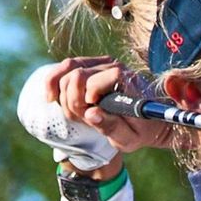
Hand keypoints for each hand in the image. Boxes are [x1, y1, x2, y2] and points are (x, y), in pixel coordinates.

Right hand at [50, 57, 178, 158]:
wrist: (148, 117)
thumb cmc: (139, 131)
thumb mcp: (129, 138)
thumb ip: (111, 126)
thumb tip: (90, 113)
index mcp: (128, 82)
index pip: (97, 80)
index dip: (89, 97)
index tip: (91, 114)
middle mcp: (115, 66)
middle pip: (77, 75)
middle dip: (73, 101)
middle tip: (82, 118)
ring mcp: (102, 62)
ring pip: (68, 68)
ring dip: (63, 94)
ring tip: (75, 112)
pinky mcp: (91, 63)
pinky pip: (65, 65)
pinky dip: (54, 81)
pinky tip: (52, 97)